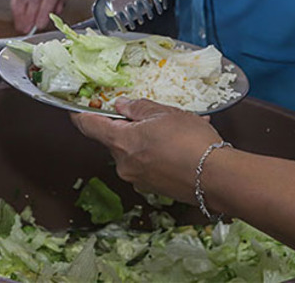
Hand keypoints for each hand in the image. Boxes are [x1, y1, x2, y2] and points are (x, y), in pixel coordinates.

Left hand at [71, 98, 221, 203]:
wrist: (217, 178)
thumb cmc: (191, 142)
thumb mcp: (164, 113)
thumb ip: (138, 107)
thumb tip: (122, 105)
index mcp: (120, 142)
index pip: (88, 126)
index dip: (80, 114)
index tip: (76, 107)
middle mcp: (124, 164)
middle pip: (115, 139)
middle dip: (130, 126)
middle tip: (153, 116)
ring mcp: (138, 179)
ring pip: (135, 151)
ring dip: (150, 139)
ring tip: (178, 129)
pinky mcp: (154, 188)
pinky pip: (150, 164)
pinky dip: (161, 153)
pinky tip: (183, 145)